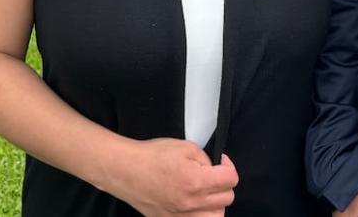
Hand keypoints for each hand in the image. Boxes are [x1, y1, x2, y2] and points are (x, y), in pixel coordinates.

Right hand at [101, 138, 237, 215]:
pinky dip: (201, 215)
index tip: (222, 162)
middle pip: (226, 199)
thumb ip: (206, 159)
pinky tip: (196, 205)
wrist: (126, 171)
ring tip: (207, 193)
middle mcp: (191, 204)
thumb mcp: (185, 147)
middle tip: (213, 175)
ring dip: (216, 204)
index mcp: (196, 182)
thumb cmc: (152, 157)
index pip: (230, 179)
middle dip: (224, 184)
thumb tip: (215, 169)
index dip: (228, 166)